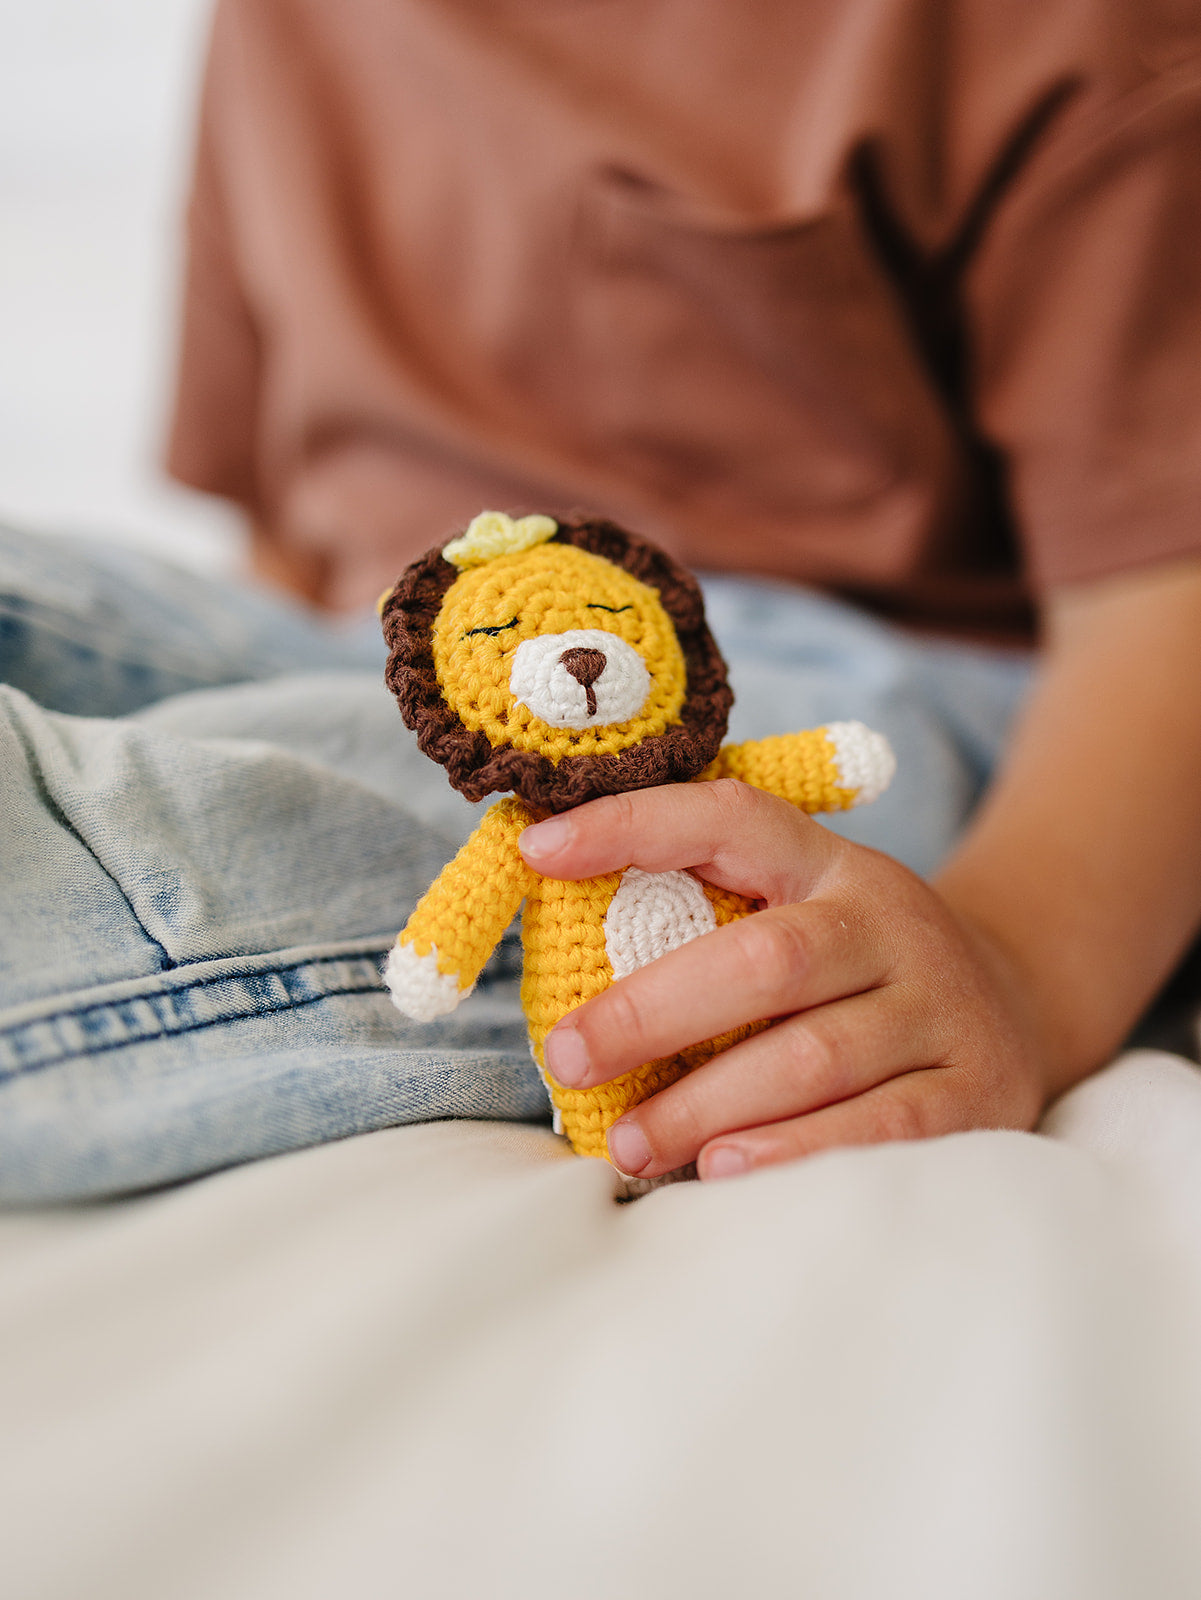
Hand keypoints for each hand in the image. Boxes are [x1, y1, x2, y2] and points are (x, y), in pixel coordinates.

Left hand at [519, 780, 1051, 1181]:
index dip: (633, 825)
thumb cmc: (856, 971)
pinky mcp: (975, 1096)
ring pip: (815, 1056)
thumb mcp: (802, 913)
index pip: (731, 819)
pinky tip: (722, 1173)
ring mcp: (941, 1011)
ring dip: (706, 1105)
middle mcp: (893, 925)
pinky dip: (791, 1152)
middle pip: (767, 961)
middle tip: (568, 1055)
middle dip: (652, 1011)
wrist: (1022, 1005)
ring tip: (627, 1145)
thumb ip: (707, 922)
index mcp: (832, 866)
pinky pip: (878, 1130)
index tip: (538, 850)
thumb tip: (561, 960)